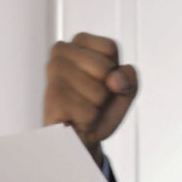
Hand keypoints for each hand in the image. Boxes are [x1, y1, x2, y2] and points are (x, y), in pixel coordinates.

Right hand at [43, 32, 137, 159]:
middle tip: (92, 98)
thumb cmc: (99, 109)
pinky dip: (89, 121)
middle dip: (106, 89)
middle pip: (104, 67)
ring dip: (97, 107)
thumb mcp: (125, 90)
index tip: (101, 80)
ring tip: (83, 108)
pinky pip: (88, 112)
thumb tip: (115, 80)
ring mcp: (53, 74)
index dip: (114, 70)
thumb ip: (129, 78)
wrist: (80, 139)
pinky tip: (76, 119)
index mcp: (78, 42)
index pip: (109, 47)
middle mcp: (60, 53)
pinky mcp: (52, 99)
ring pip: (98, 92)